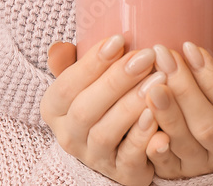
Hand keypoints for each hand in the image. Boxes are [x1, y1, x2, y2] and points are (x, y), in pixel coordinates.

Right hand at [41, 35, 166, 185]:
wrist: (121, 146)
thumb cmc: (105, 99)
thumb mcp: (86, 80)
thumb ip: (74, 62)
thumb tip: (60, 48)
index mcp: (55, 109)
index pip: (66, 86)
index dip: (91, 63)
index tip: (118, 39)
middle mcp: (69, 136)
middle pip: (85, 109)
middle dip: (116, 80)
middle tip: (146, 56)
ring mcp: (94, 158)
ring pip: (106, 133)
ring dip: (131, 106)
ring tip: (158, 81)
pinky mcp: (121, 174)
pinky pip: (129, 158)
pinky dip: (142, 138)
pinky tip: (157, 118)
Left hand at [143, 42, 212, 178]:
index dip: (211, 77)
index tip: (190, 47)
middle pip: (207, 125)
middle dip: (184, 89)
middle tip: (164, 57)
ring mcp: (203, 165)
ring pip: (185, 143)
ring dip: (167, 113)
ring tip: (151, 83)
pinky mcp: (179, 173)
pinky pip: (165, 165)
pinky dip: (153, 146)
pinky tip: (143, 119)